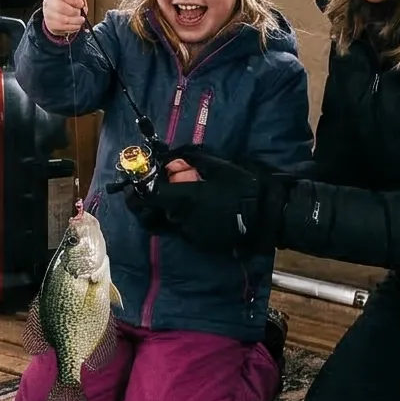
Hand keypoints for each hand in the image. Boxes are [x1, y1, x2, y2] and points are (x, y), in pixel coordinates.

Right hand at [41, 0, 89, 40]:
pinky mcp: (51, 25)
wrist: (56, 16)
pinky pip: (63, 27)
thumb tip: (83, 6)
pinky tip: (77, 25)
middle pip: (61, 7)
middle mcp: (48, 2)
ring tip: (81, 20)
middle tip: (80, 13)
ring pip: (63, 19)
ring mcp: (48, 14)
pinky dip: (73, 27)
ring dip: (75, 20)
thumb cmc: (66, 4)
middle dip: (74, 11)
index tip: (81, 4)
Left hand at [129, 145, 286, 254]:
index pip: (148, 196)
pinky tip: (205, 212)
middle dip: (160, 199)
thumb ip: (191, 160)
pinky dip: (189, 220)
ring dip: (176, 210)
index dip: (137, 191)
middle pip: (158, 209)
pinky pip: (186, 229)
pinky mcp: (200, 244)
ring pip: (172, 220)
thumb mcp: (217, 167)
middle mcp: (181, 218)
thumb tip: (172, 156)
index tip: (135, 185)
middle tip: (173, 186)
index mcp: (183, 198)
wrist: (265, 217)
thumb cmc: (242, 188)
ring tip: (195, 198)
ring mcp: (190, 234)